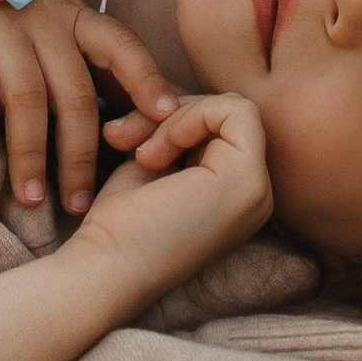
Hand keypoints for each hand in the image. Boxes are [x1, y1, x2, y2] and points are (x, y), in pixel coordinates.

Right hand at [0, 0, 177, 214]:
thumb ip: (66, 41)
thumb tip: (106, 100)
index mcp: (67, 8)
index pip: (120, 44)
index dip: (147, 79)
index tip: (171, 117)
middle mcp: (42, 14)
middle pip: (76, 91)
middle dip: (81, 153)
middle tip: (80, 204)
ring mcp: (0, 19)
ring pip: (28, 96)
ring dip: (32, 153)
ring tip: (32, 198)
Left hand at [70, 94, 272, 303]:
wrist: (104, 269)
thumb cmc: (119, 225)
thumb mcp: (154, 161)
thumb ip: (176, 131)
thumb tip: (173, 90)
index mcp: (235, 194)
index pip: (220, 124)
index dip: (175, 117)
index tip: (128, 139)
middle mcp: (255, 195)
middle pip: (225, 114)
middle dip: (169, 112)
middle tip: (123, 136)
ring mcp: (257, 192)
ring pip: (231, 108)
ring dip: (174, 117)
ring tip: (135, 151)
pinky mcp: (248, 183)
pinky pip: (235, 112)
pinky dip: (190, 116)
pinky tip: (156, 151)